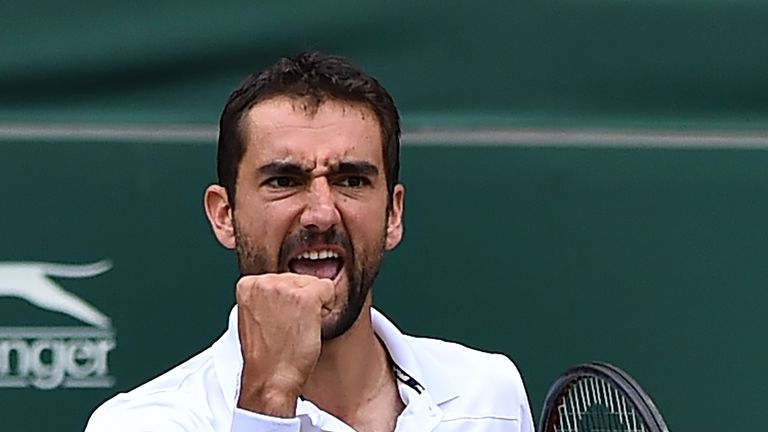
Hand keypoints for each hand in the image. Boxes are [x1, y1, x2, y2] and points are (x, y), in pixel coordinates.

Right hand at [235, 273, 334, 416]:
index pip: (283, 278)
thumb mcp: (257, 315)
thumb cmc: (268, 354)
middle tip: (288, 327)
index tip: (277, 321)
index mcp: (248, 284)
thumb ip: (268, 295)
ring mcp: (284, 288)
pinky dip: (327, 308)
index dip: (287, 301)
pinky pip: (329, 289)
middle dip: (301, 301)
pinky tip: (310, 326)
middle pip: (300, 278)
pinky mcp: (305, 298)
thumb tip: (289, 284)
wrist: (270, 378)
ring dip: (313, 305)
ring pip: (315, 283)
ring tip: (296, 328)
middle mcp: (263, 281)